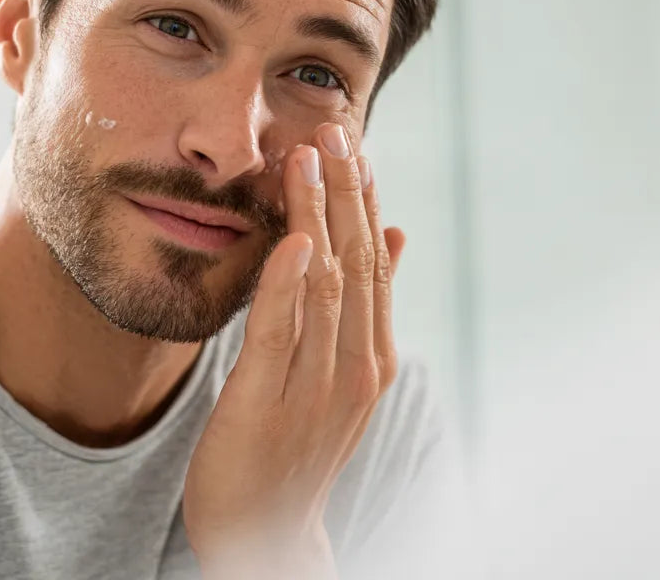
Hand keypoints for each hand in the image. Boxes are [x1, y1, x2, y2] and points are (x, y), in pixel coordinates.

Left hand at [184, 122, 405, 578]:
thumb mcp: (342, 373)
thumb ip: (364, 307)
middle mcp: (355, 367)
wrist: (266, 533)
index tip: (353, 139)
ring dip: (320, 216)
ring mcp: (315, 389)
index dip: (362, 197)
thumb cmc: (295, 446)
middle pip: (355, 262)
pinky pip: (280, 335)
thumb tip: (394, 233)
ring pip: (325, 285)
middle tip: (335, 127)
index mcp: (372, 355)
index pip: (372, 259)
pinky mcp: (265, 405)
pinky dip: (290, 283)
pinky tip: (295, 238)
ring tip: (310, 157)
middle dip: (345, 191)